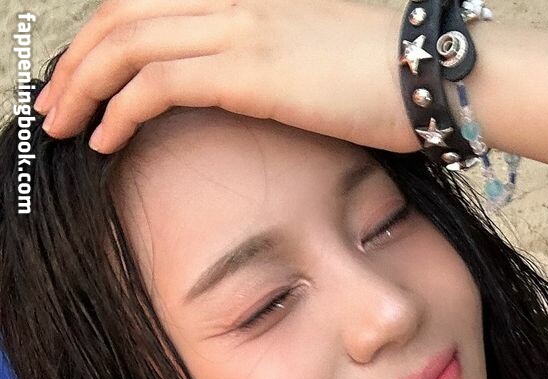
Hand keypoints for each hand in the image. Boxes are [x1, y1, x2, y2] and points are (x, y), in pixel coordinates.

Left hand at [32, 0, 418, 155]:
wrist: (436, 75)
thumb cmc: (398, 81)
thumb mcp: (324, 62)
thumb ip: (279, 69)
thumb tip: (263, 98)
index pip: (150, 1)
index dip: (104, 35)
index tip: (85, 80)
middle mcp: (233, 1)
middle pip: (122, 11)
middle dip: (76, 59)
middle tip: (55, 106)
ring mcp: (238, 29)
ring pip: (125, 42)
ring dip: (83, 86)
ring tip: (65, 127)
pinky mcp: (247, 70)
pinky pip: (155, 82)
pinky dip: (119, 110)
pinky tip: (107, 141)